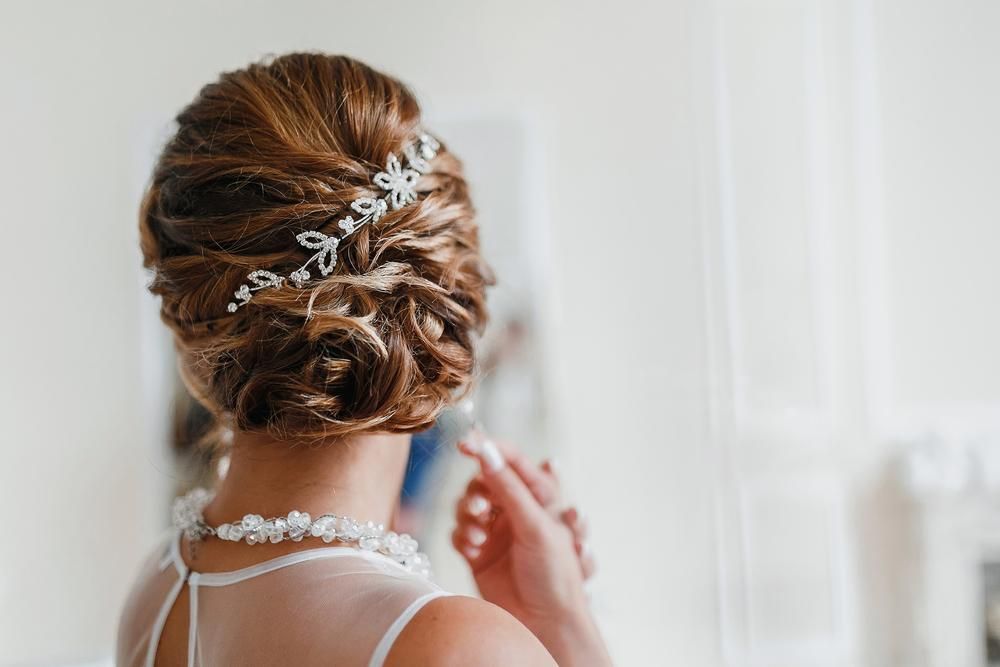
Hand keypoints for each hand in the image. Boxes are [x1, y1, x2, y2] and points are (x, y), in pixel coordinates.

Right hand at [455, 448, 595, 581]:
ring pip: (466, 506)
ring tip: (478, 536)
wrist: (545, 623)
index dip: (487, 448)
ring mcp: (495, 531)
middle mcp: (514, 509)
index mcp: (537, 496)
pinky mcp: (478, 552)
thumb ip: (509, 487)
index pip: (509, 460)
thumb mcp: (535, 525)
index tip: (465, 444)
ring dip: (467, 517)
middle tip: (480, 511)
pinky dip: (462, 537)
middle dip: (476, 494)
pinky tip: (473, 550)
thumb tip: (487, 451)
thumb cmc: (554, 573)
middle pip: (482, 482)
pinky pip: (459, 533)